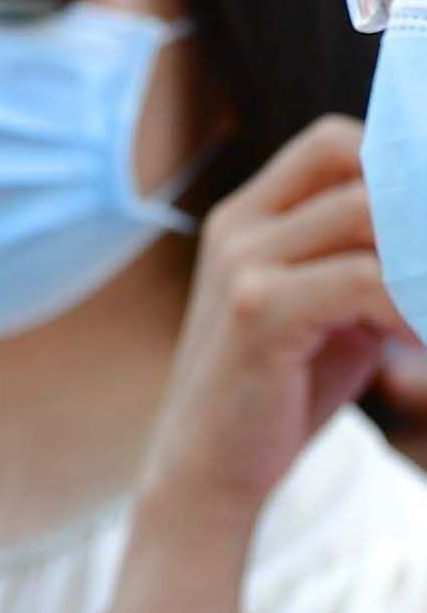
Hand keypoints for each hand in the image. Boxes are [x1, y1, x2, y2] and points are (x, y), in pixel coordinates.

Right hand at [130, 117, 402, 555]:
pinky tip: (420, 343)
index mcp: (249, 218)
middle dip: (424, 210)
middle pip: (360, 166)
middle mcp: (239, 227)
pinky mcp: (258, 312)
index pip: (336, 141)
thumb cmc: (279, 392)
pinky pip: (368, 281)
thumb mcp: (331, 311)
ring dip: (426, 260)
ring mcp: (242, 264)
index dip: (401, 163)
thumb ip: (370, 262)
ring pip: (371, 213)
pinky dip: (415, 308)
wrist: (208, 471)